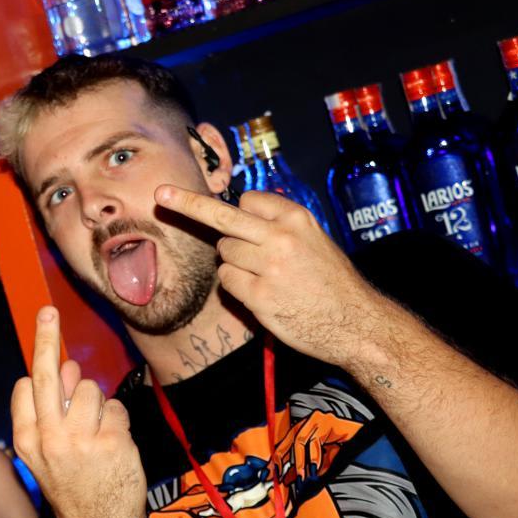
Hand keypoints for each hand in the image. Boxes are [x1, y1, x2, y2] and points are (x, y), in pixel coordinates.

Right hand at [11, 306, 145, 517]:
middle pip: (47, 374)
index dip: (39, 373)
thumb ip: (52, 411)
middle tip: (47, 311)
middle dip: (46, 338)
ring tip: (96, 435)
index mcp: (27, 440)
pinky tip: (114, 445)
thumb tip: (64, 367)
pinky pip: (116, 409)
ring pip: (90, 389)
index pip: (26, 386)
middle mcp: (50, 438)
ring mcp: (82, 440)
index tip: (43, 341)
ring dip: (97, 405)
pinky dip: (118, 421)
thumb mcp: (47, 454)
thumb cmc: (73, 487)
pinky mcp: (113, 442)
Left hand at [155, 185, 388, 369]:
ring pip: (224, 254)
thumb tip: (240, 213)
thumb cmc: (332, 281)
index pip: (247, 200)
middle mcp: (280, 237)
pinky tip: (264, 295)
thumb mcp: (314, 240)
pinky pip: (227, 281)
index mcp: (296, 218)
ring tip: (268, 278)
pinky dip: (237, 287)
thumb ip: (279, 226)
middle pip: (221, 217)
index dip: (241, 213)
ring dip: (235, 264)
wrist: (356, 322)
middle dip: (187, 205)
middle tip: (161, 194)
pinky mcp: (259, 296)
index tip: (222, 208)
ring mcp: (268, 267)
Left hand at [274, 410, 363, 484]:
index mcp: (303, 428)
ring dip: (299, 461)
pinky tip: (314, 469)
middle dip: (280, 458)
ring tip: (301, 477)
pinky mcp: (327, 421)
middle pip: (287, 439)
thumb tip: (288, 479)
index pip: (284, 443)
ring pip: (300, 440)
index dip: (275, 459)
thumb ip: (304, 467)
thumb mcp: (321, 461)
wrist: (366, 437)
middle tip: (277, 476)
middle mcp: (307, 421)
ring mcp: (317, 419)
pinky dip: (313, 456)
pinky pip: (315, 441)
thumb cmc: (343, 448)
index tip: (268, 474)